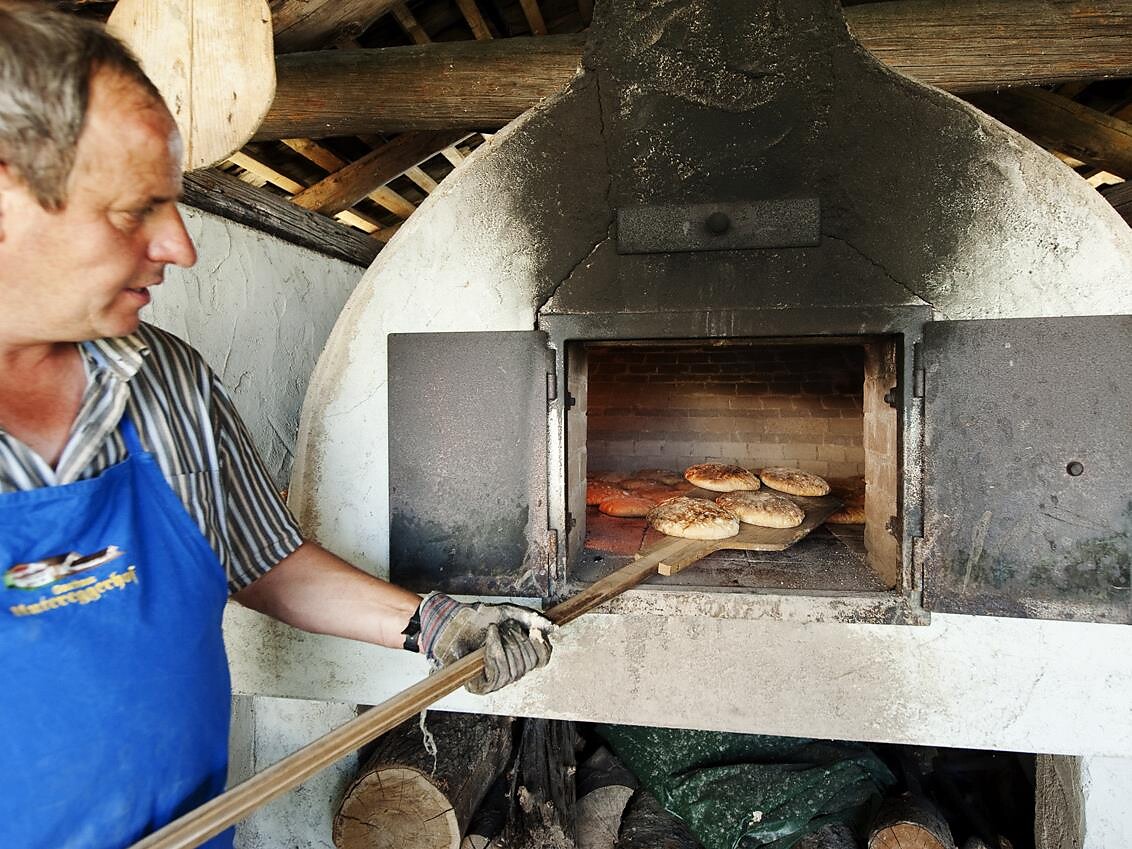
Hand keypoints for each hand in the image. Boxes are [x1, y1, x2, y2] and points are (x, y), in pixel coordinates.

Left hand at [417, 593, 553, 693]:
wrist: (452, 622)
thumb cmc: (478, 620)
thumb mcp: (509, 614)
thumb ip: (532, 619)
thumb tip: (553, 628)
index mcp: (520, 655)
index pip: (542, 660)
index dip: (542, 647)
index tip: (537, 632)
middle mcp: (512, 670)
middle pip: (529, 664)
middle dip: (519, 641)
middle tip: (507, 627)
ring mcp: (497, 680)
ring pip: (515, 671)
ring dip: (506, 645)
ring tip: (496, 630)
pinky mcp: (482, 686)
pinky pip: (498, 673)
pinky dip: (496, 651)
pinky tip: (491, 637)